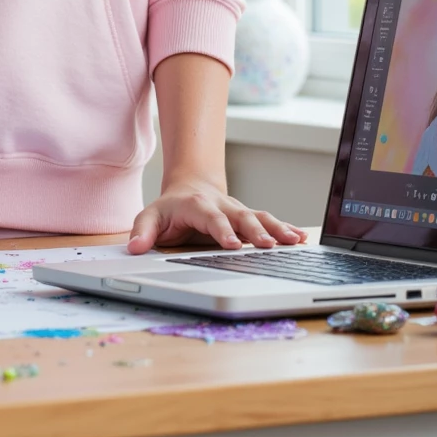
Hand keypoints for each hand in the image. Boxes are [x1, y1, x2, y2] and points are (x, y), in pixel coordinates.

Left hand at [127, 178, 308, 253]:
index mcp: (198, 206)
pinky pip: (269, 222)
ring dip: (278, 228)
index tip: (233, 245)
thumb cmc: (171, 209)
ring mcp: (238, 211)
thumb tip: (134, 249)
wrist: (191, 188)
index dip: (222, 230)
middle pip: (242, 217)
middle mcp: (223, 206)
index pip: (211, 218)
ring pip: (260, 217)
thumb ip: (142, 232)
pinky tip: (302, 238)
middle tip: (269, 246)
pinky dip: (286, 228)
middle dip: (256, 231)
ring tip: (295, 241)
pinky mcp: (249, 218)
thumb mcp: (150, 217)